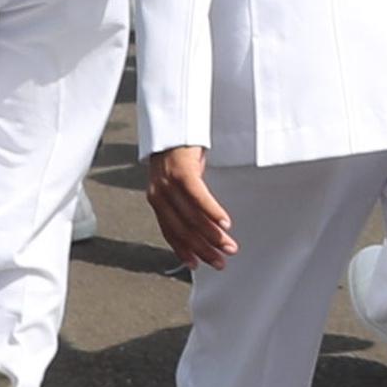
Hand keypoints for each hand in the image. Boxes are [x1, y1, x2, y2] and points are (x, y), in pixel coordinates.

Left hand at [145, 143, 237, 273]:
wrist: (173, 121)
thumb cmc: (178, 150)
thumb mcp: (177, 178)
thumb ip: (183, 198)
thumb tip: (199, 218)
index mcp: (157, 199)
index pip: (170, 232)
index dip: (184, 251)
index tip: (198, 264)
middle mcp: (159, 195)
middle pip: (183, 229)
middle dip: (204, 249)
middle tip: (221, 262)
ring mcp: (169, 184)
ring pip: (192, 217)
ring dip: (213, 235)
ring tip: (229, 246)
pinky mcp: (182, 171)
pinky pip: (198, 197)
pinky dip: (212, 212)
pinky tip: (225, 223)